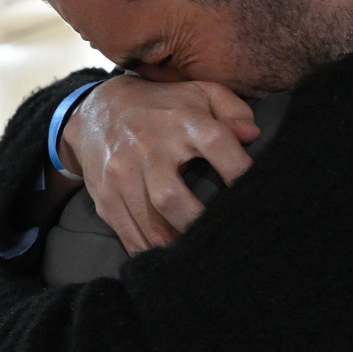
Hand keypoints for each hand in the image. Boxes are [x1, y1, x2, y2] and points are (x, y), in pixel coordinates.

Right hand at [59, 76, 260, 252]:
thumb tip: (252, 134)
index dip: (240, 170)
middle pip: (172, 198)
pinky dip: (153, 253)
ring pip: (150, 224)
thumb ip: (232, 110)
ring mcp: (122, 176)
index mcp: (180, 121)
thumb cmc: (163, 106)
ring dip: (178, 246)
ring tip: (202, 256)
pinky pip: (130, 236)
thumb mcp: (200, 93)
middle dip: (200, 224)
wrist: (96, 110)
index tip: (256, 195)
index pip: (217, 143)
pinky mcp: (106, 198)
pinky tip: (171, 258)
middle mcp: (148, 149)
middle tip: (225, 238)